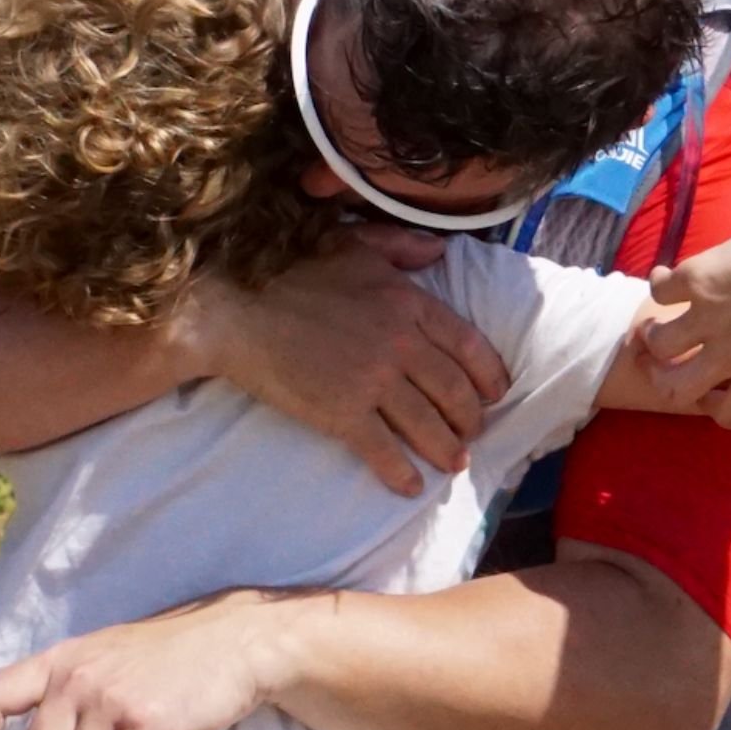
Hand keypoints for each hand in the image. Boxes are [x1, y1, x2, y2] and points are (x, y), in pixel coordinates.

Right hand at [202, 226, 508, 496]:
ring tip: (453, 463)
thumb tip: (439, 251)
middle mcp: (400, 342)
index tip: (495, 395)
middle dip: (470, 419)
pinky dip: (401, 472)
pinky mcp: (342, 413)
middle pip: (455, 392)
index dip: (488, 376)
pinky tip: (409, 486)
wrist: (235, 305)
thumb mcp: (353, 243)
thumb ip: (400, 247)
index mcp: (409, 301)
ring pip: (428, 425)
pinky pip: (384, 450)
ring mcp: (373, 380)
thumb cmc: (289, 268)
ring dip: (446, 450)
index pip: (469, 345)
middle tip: (472, 434)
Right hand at [639, 219, 730, 426]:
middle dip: (663, 378)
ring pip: (659, 343)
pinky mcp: (696, 281)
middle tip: (663, 361)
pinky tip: (665, 276)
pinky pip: (660, 290)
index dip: (715, 404)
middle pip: (674, 389)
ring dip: (652, 334)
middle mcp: (730, 357)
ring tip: (654, 322)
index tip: (714, 387)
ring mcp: (709, 320)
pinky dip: (660, 282)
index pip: (728, 416)